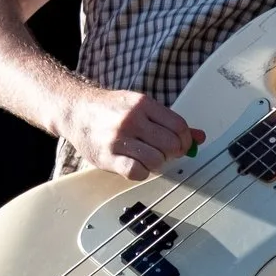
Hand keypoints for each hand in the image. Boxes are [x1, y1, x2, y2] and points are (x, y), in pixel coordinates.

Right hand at [63, 88, 196, 179]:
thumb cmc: (109, 109)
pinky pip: (137, 172)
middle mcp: (131, 120)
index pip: (179, 126)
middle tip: (165, 152)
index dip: (185, 139)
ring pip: (156, 160)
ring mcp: (118, 139)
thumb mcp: (140, 106)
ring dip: (157, 163)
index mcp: (142, 104)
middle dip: (172, 152)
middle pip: (170, 144)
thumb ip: (169, 121)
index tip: (181, 144)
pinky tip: (136, 164)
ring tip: (148, 157)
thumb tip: (199, 137)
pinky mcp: (108, 157)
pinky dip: (142, 172)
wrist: (75, 110)